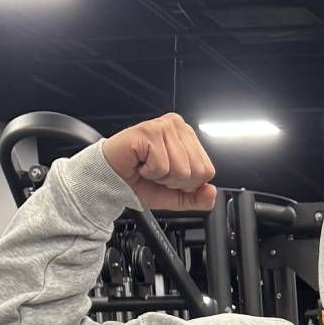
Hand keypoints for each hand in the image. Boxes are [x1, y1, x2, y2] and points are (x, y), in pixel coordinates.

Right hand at [102, 113, 216, 212]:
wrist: (111, 180)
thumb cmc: (138, 181)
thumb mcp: (174, 196)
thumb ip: (196, 198)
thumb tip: (212, 192)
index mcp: (188, 137)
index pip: (207, 170)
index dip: (187, 184)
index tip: (168, 177)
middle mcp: (178, 126)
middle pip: (196, 171)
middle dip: (174, 182)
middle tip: (156, 173)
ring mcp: (163, 126)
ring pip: (180, 169)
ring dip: (160, 177)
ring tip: (147, 168)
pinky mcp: (148, 131)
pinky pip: (161, 165)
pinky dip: (149, 172)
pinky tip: (139, 164)